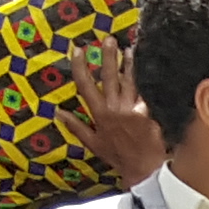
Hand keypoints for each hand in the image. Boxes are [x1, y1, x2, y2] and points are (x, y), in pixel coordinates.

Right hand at [78, 44, 173, 187]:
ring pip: (130, 81)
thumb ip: (76, 126)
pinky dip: (148, 81)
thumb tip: (58, 112)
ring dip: (129, 64)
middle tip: (107, 39)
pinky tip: (151, 70)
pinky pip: (147, 93)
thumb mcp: (93, 143)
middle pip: (109, 77)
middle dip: (107, 56)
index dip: (80, 67)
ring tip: (129, 49)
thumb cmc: (119, 157)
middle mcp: (114, 109)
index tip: (78, 50)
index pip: (85, 86)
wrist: (144, 169)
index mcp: (99, 115)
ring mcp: (133, 110)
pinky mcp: (149, 113)